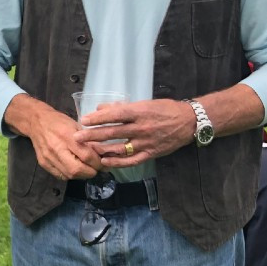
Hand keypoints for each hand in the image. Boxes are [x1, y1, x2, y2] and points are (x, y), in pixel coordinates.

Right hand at [6, 97, 101, 179]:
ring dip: (82, 175)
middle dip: (91, 172)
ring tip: (87, 168)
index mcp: (66, 136)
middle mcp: (56, 149)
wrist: (36, 121)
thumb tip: (103, 154)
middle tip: (96, 168)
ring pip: (69, 175)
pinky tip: (74, 168)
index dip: (98, 163)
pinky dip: (71, 175)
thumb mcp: (77, 126)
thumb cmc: (59, 121)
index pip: (86, 156)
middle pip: (77, 170)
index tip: (104, 163)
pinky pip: (61, 175)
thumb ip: (88, 141)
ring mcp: (48, 158)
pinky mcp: (43, 163)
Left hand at [75, 98, 195, 166]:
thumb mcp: (144, 103)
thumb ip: (122, 107)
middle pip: (113, 132)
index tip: (84, 120)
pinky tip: (105, 161)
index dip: (98, 118)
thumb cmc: (165, 109)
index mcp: (139, 112)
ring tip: (87, 149)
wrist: (188, 122)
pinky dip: (117, 162)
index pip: (114, 115)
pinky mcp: (150, 153)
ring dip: (101, 149)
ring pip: (119, 148)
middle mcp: (141, 128)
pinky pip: (131, 160)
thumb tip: (101, 108)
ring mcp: (146, 142)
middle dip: (92, 135)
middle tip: (77, 137)